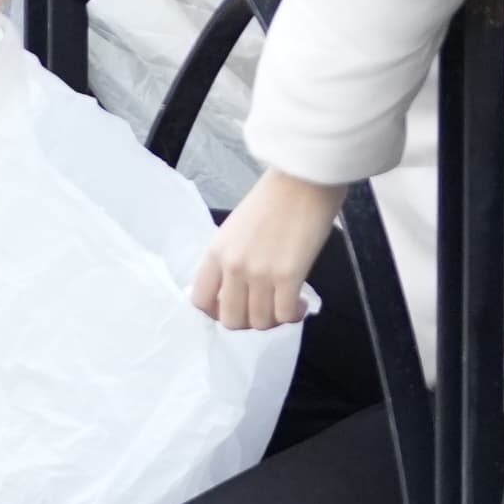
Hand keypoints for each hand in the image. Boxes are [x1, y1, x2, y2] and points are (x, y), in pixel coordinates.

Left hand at [189, 171, 344, 330]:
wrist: (303, 180)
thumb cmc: (274, 199)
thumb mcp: (236, 229)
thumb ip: (229, 258)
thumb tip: (231, 289)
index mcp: (216, 252)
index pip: (200, 300)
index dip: (217, 312)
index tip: (235, 307)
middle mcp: (233, 266)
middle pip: (231, 320)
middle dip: (249, 321)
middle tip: (265, 309)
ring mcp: (260, 273)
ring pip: (260, 322)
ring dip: (274, 320)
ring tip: (286, 304)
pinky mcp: (289, 276)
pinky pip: (286, 315)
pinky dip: (294, 316)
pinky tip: (302, 304)